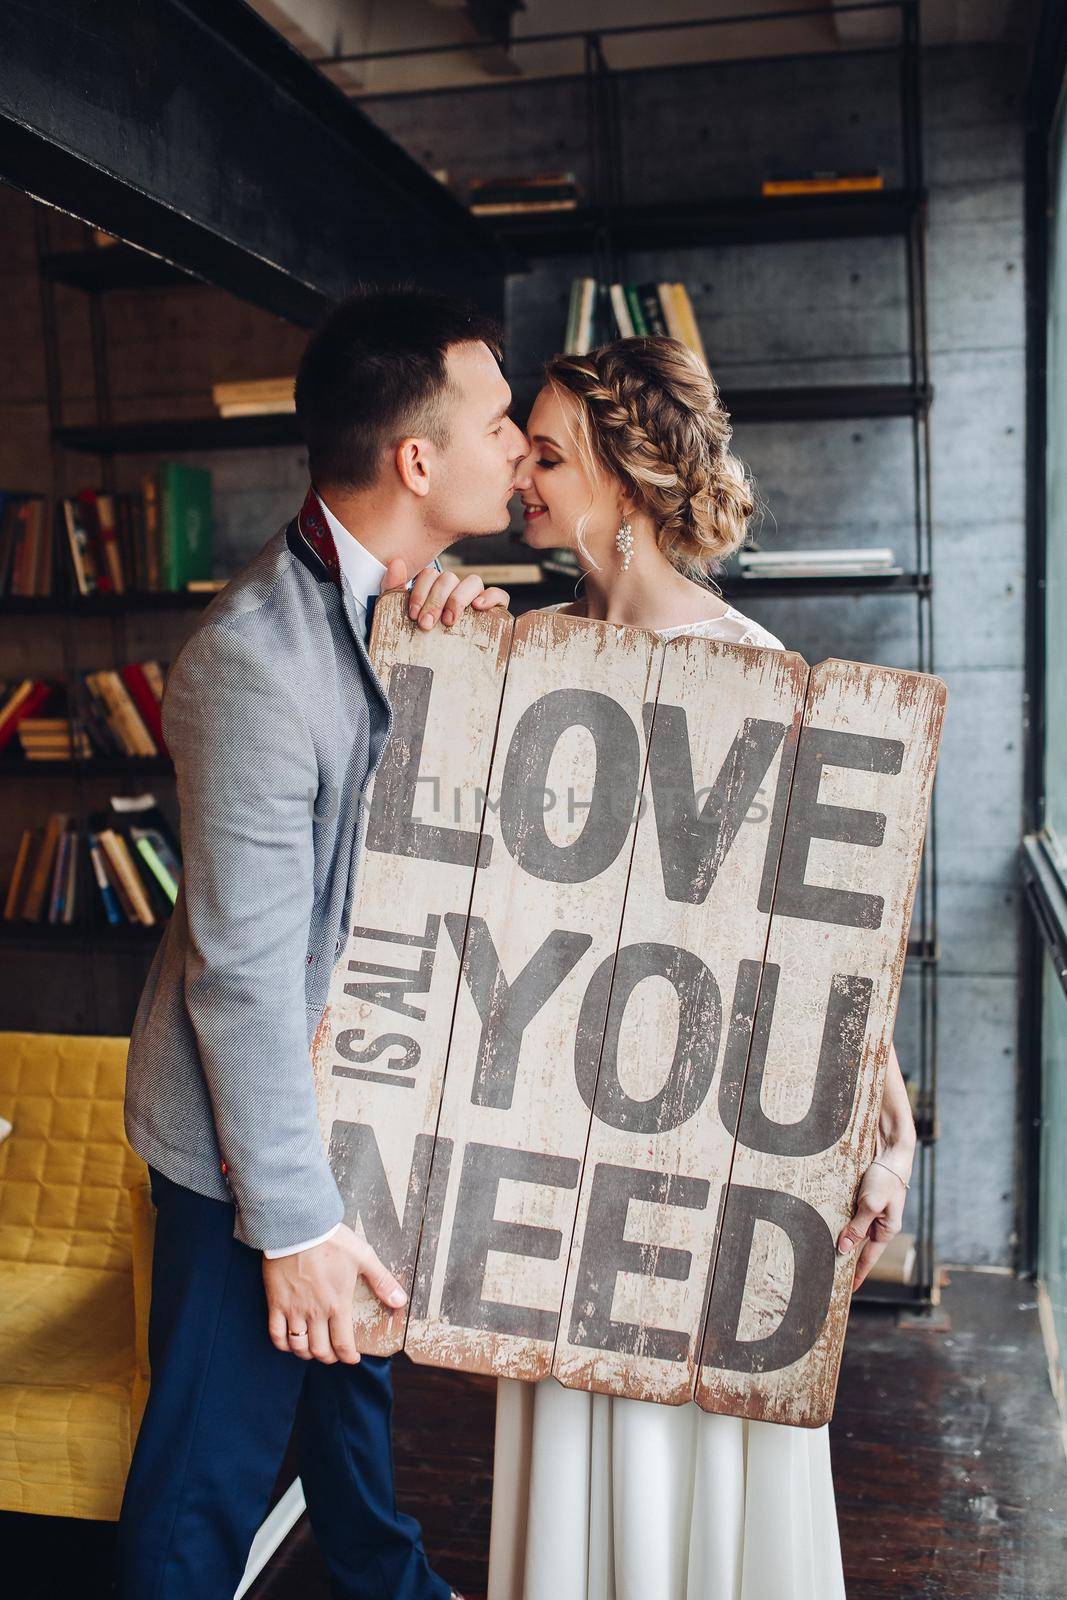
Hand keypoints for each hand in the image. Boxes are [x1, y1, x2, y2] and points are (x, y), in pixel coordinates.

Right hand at [263, 1223, 405, 1363]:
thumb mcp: (363, 1257)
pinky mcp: (276, 1303)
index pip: (343, 1344)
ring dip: (306, 1354)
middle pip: (320, 1350)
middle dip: (328, 1357)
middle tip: (333, 1354)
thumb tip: (400, 1301)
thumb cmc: (332, 1241)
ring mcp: (294, 1309)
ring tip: (312, 1350)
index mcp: (338, 1305)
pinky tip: (289, 1342)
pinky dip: (283, 1344)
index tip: (352, 1358)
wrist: (298, 1228)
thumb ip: (382, 1281)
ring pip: (298, 1346)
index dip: (348, 1357)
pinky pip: (276, 1334)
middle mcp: (315, 1313)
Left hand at [380, 558, 508, 629]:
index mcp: (433, 590)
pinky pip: (499, 595)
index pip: (430, 575)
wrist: (430, 676)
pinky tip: (478, 607)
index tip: (413, 614)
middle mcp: (454, 591)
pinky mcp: (494, 612)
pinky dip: (490, 597)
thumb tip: (396, 563)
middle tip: (426, 624)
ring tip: (449, 621)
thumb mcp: (399, 616)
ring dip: (458, 599)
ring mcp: (474, 600)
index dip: (420, 592)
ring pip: (473, 581)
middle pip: (449, 578)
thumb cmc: (416, 641)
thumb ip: (393, 589)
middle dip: (435, 601)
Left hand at [837, 1145, 912, 1291]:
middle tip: (828, 1274)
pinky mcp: (863, 1198)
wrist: (892, 1150)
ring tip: (822, 1252)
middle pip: (858, 1246)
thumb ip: (857, 1227)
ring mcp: (870, 1211)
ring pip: (851, 1230)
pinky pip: (849, 1214)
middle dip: (845, 1259)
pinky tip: (825, 1224)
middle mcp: (878, 1223)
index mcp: (885, 1230)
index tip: (849, 1290)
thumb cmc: (887, 1177)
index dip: (858, 1274)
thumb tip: (843, 1249)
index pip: (868, 1259)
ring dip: (839, 1238)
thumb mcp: (871, 1204)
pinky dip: (839, 1220)